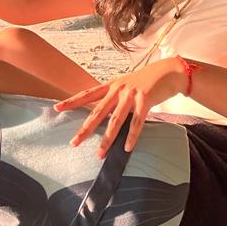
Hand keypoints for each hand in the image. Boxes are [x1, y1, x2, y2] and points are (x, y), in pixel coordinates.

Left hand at [54, 58, 185, 157]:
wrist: (169, 71)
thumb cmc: (148, 81)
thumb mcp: (128, 85)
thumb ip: (116, 97)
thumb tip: (106, 113)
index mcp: (112, 86)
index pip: (87, 94)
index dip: (72, 101)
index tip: (56, 108)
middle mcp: (118, 89)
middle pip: (97, 112)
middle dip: (85, 129)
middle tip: (74, 142)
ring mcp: (131, 94)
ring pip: (115, 121)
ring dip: (107, 139)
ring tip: (100, 154)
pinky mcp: (145, 100)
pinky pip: (137, 122)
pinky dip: (131, 136)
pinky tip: (127, 148)